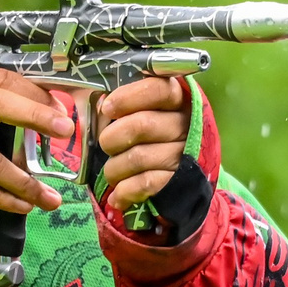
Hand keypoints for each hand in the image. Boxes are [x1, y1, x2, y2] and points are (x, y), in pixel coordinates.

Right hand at [0, 66, 72, 213]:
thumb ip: (4, 98)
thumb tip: (54, 108)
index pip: (2, 80)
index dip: (34, 92)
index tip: (62, 109)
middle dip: (33, 115)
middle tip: (65, 130)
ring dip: (25, 183)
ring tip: (52, 199)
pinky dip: (4, 199)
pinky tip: (25, 206)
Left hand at [93, 76, 191, 211]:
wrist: (184, 175)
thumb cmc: (155, 135)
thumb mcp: (147, 110)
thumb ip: (126, 104)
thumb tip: (100, 107)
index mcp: (179, 100)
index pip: (158, 89)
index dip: (128, 97)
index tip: (106, 108)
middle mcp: (186, 125)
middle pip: (142, 125)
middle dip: (112, 138)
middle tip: (106, 145)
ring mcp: (185, 155)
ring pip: (138, 157)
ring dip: (114, 168)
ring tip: (111, 172)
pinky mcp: (181, 181)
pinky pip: (146, 183)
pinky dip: (125, 191)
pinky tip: (117, 197)